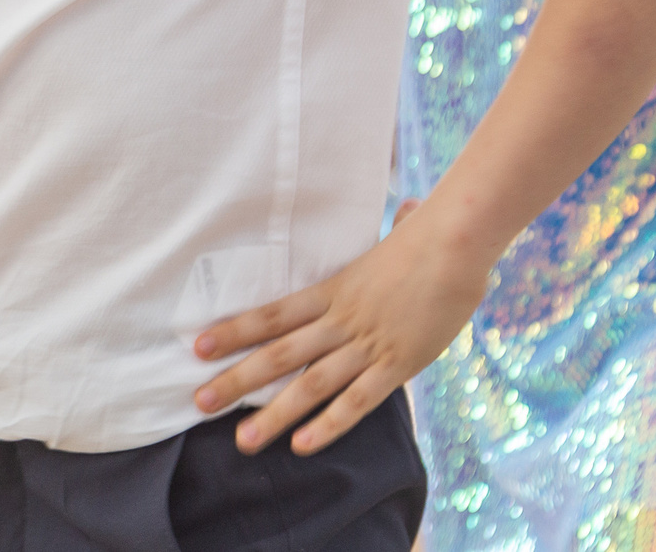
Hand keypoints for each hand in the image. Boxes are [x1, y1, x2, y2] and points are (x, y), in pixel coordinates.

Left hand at [191, 199, 492, 456]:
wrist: (456, 243)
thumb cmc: (431, 237)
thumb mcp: (399, 237)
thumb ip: (394, 231)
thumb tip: (410, 209)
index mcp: (333, 290)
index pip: (272, 314)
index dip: (234, 331)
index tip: (199, 347)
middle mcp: (341, 319)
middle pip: (279, 353)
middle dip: (237, 380)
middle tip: (201, 403)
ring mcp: (367, 343)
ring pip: (312, 384)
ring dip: (275, 414)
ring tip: (244, 440)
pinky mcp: (397, 363)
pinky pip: (359, 400)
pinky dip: (330, 424)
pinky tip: (303, 445)